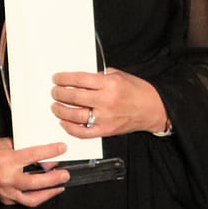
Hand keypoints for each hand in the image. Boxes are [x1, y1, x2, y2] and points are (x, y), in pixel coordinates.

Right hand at [0, 137, 70, 206]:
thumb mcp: (4, 143)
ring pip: (32, 198)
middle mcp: (5, 178)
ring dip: (49, 193)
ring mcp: (5, 192)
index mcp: (5, 160)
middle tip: (65, 174)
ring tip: (60, 186)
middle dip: (53, 179)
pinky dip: (38, 196)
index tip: (62, 148)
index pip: (32, 156)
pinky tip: (47, 191)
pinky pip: (25, 201)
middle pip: (35, 182)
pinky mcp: (6, 200)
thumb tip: (44, 152)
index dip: (49, 152)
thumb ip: (24, 147)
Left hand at [50, 68, 167, 139]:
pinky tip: (64, 123)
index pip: (79, 80)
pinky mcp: (106, 131)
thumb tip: (79, 79)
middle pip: (74, 97)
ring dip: (61, 111)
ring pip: (75, 116)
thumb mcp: (119, 75)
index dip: (64, 78)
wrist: (153, 108)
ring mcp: (105, 118)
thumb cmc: (137, 91)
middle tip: (54, 91)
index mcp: (109, 84)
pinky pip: (83, 132)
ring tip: (55, 106)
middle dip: (59, 93)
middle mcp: (106, 101)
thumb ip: (99, 76)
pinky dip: (71, 128)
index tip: (57, 78)